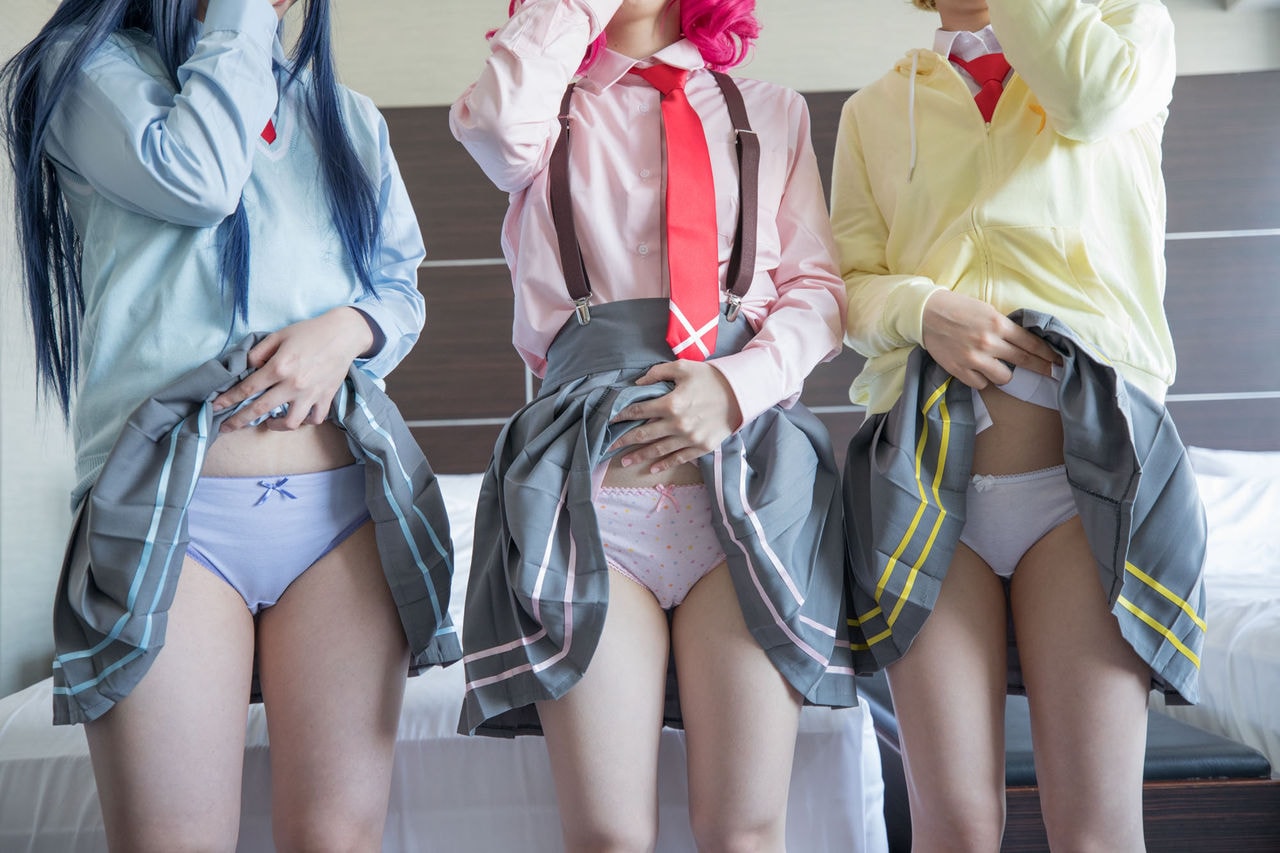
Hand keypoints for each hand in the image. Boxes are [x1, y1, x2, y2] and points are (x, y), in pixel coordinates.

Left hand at [212, 307, 374, 431]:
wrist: (344, 334)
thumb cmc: (309, 332)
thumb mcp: (279, 335)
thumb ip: (259, 352)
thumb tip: (248, 368)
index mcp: (279, 366)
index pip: (248, 388)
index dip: (229, 399)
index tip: (216, 407)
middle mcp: (293, 384)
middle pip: (261, 408)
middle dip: (239, 420)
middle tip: (226, 428)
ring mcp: (311, 394)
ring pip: (290, 422)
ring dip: (275, 426)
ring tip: (269, 423)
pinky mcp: (326, 398)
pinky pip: (314, 419)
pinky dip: (304, 421)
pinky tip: (297, 417)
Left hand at [608, 360, 743, 473]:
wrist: (741, 393)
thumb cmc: (710, 377)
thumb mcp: (683, 367)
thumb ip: (658, 373)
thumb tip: (638, 384)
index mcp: (671, 403)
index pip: (638, 411)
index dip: (622, 416)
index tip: (610, 421)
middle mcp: (677, 424)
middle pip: (643, 434)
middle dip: (624, 441)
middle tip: (608, 447)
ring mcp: (689, 438)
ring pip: (658, 450)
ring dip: (639, 456)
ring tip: (624, 462)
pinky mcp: (701, 447)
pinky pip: (678, 459)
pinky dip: (664, 465)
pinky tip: (652, 469)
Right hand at [921, 290, 1060, 388]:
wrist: (926, 314)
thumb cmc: (957, 308)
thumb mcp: (986, 310)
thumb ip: (1004, 326)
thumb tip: (1022, 342)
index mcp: (998, 324)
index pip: (1031, 342)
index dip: (1047, 353)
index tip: (1058, 360)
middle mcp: (989, 342)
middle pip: (1024, 360)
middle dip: (1041, 367)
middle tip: (1052, 373)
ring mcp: (974, 358)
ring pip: (1004, 377)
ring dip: (1005, 373)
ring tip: (998, 367)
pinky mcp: (960, 370)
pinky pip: (981, 384)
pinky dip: (983, 379)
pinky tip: (979, 370)